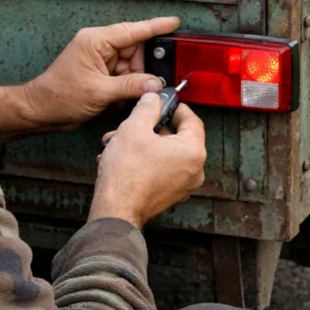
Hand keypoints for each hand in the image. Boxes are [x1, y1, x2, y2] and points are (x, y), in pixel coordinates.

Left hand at [0, 16, 179, 136]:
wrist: (41, 111)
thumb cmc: (59, 96)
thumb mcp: (99, 92)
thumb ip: (130, 86)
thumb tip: (154, 83)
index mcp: (96, 41)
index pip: (133, 30)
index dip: (156, 26)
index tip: (174, 22)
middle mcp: (99, 47)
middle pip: (135, 50)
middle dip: (142, 69)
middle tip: (149, 84)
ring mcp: (99, 60)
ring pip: (131, 66)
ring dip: (133, 82)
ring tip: (124, 97)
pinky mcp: (100, 74)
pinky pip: (123, 77)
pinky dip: (125, 88)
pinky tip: (116, 100)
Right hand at [88, 93, 205, 229]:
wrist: (115, 210)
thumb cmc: (126, 175)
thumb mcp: (134, 128)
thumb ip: (147, 107)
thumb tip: (153, 99)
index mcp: (193, 151)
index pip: (192, 119)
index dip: (175, 107)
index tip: (164, 102)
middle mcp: (194, 170)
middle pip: (177, 137)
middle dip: (151, 127)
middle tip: (136, 122)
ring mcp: (183, 185)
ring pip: (166, 153)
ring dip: (144, 143)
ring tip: (121, 141)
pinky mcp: (170, 194)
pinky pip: (162, 168)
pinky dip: (146, 160)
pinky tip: (124, 157)